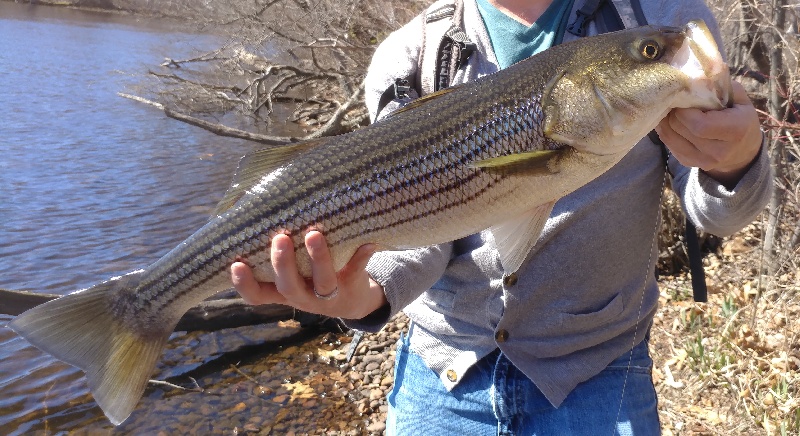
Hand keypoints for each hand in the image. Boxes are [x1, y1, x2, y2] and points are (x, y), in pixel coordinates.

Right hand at [230, 231, 387, 319]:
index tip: (236, 264)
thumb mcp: (291, 274)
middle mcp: (303, 297)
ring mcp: (328, 295)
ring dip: (319, 258)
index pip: (257, 295)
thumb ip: (274, 256)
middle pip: (289, 287)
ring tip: (314, 234)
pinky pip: (356, 271)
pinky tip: (368, 242)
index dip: (244, 284)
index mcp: (283, 293)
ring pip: (323, 282)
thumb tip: (250, 213)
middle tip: (280, 238)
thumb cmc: (310, 277)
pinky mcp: (352, 285)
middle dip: (283, 264)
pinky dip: (362, 256)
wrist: (352, 301)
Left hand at [656, 81, 762, 188]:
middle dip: (674, 112)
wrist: (743, 151)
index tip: (684, 97)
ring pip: (671, 137)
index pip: (699, 124)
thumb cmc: (740, 118)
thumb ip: (721, 85)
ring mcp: (704, 161)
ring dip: (666, 121)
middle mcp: (720, 150)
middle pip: (682, 129)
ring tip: (671, 109)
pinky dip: (666, 131)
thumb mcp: (739, 99)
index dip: (685, 110)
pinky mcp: (690, 163)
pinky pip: (669, 145)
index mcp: (736, 130)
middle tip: (674, 101)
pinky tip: (671, 121)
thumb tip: (698, 71)